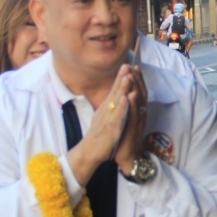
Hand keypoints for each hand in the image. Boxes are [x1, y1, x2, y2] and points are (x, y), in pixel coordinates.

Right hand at [67, 66, 133, 183]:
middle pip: (114, 92)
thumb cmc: (98, 137)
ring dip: (121, 89)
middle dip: (121, 78)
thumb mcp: (103, 119)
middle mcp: (106, 111)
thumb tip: (114, 98)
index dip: (120, 79)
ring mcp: (108, 119)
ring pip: (116, 101)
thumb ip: (108, 109)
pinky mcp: (111, 129)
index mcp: (106, 109)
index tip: (126, 66)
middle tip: (126, 64)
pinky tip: (125, 98)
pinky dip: (121, 107)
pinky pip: (117, 116)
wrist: (89, 152)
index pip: (114, 91)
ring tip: (127, 76)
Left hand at [115, 67, 149, 172]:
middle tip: (133, 65)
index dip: (136, 79)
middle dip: (137, 79)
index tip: (132, 66)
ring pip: (139, 101)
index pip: (138, 91)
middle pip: (140, 92)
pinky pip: (134, 114)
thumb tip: (123, 97)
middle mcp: (140, 114)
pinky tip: (132, 95)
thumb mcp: (124, 120)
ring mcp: (138, 121)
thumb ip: (125, 109)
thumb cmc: (124, 138)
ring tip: (132, 74)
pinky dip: (133, 104)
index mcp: (137, 111)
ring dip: (136, 87)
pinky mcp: (134, 128)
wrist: (127, 157)